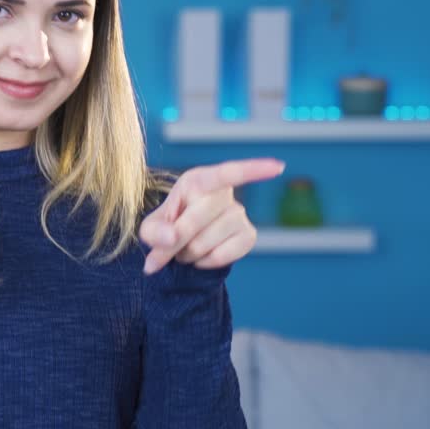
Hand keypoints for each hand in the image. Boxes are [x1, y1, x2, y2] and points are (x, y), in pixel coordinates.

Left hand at [138, 158, 285, 273]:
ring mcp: (239, 213)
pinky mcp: (249, 235)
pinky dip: (206, 261)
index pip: (227, 174)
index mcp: (198, 180)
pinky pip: (222, 255)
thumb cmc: (166, 228)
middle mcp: (223, 193)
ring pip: (206, 241)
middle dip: (176, 239)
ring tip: (186, 249)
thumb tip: (171, 236)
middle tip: (168, 247)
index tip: (278, 167)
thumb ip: (154, 231)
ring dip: (189, 253)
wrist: (182, 247)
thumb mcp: (151, 229)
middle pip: (197, 218)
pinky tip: (203, 256)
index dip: (251, 170)